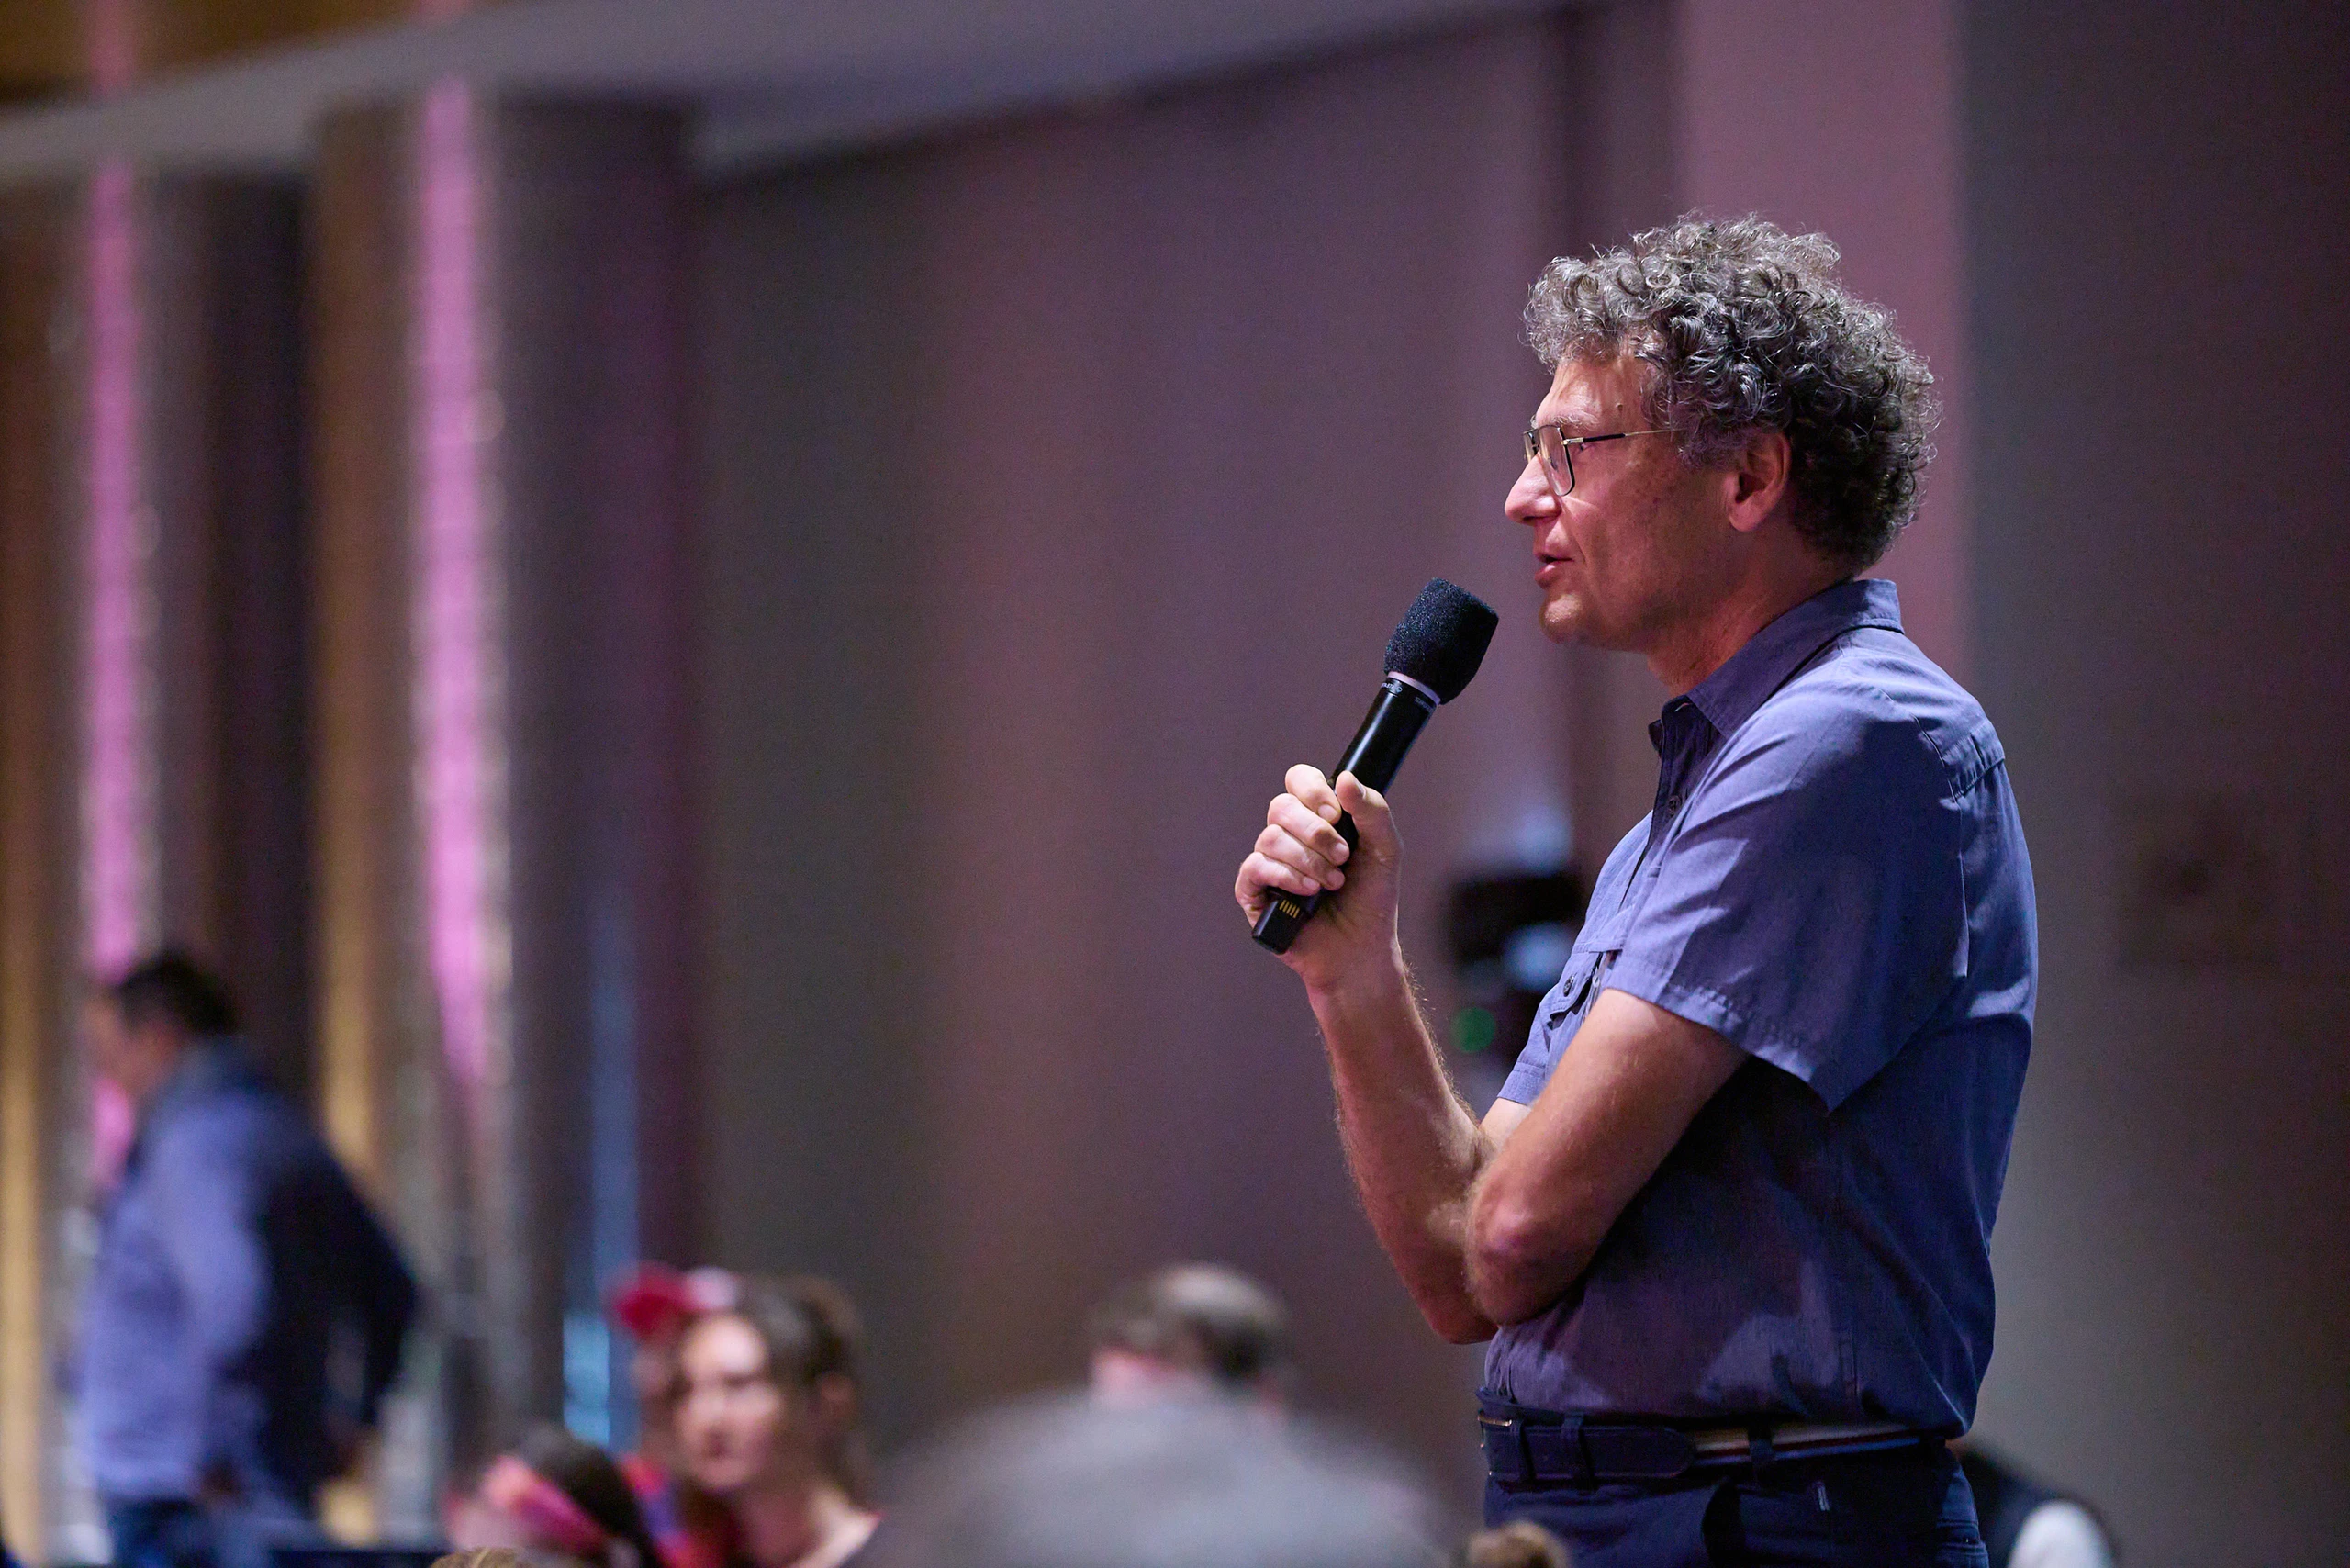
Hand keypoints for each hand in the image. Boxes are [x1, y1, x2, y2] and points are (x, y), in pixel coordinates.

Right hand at [1235, 765, 1404, 989]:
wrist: (1361, 950)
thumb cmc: (1371, 900)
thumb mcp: (1384, 849)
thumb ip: (1372, 810)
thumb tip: (1344, 778)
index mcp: (1317, 819)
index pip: (1298, 781)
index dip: (1312, 790)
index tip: (1336, 814)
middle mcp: (1290, 837)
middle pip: (1282, 806)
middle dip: (1317, 832)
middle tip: (1343, 857)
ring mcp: (1270, 863)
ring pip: (1270, 837)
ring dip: (1308, 861)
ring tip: (1331, 884)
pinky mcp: (1254, 892)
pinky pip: (1255, 867)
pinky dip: (1286, 876)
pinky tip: (1308, 893)